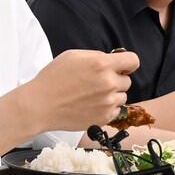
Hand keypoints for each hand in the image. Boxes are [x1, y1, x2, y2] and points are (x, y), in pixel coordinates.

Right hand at [22, 49, 137, 131]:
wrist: (41, 105)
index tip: (122, 66)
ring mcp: (107, 103)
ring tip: (92, 95)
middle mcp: (108, 83)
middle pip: (127, 81)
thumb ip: (97, 56)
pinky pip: (116, 111)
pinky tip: (91, 105)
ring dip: (112, 95)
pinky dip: (107, 108)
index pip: (133, 60)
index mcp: (102, 64)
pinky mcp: (103, 118)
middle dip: (115, 80)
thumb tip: (112, 61)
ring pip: (122, 97)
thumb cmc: (53, 79)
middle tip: (97, 82)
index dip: (127, 63)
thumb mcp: (73, 55)